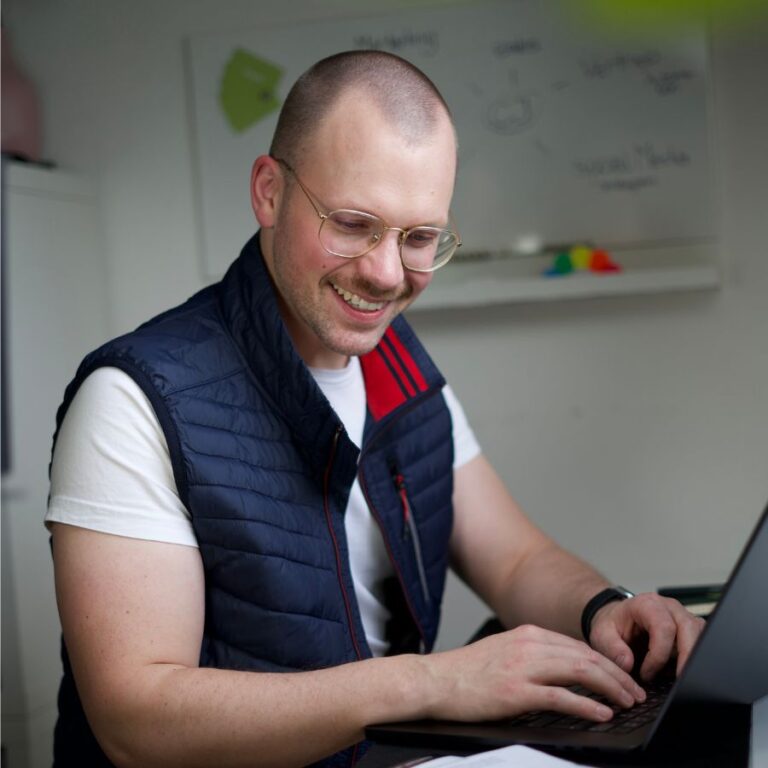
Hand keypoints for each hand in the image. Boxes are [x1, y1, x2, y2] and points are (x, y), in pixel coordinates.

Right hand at [422, 624, 645, 722]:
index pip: (578, 646)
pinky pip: (561, 697)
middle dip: (617, 674)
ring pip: (580, 671)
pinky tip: (602, 713)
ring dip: (610, 688)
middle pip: (586, 656)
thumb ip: (532, 655)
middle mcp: (529, 644)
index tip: (623, 677)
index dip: (606, 663)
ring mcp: (523, 667)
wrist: (436, 680)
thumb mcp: (503, 652)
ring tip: (628, 702)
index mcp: (527, 634)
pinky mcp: (516, 692)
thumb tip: (561, 670)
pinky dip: (586, 705)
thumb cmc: (467, 672)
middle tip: (636, 691)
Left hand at [588, 593, 704, 681]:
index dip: (659, 655)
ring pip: (701, 635)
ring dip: (693, 658)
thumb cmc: (613, 624)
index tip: (647, 673)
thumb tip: (628, 664)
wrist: (617, 619)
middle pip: (690, 628)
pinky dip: (695, 659)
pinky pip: (702, 643)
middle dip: (687, 658)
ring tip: (680, 680)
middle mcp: (669, 607)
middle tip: (678, 683)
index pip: (664, 628)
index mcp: (647, 604)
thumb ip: (612, 648)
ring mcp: (682, 617)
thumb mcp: (602, 634)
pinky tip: (682, 673)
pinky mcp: (690, 630)